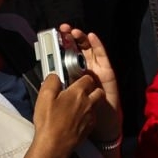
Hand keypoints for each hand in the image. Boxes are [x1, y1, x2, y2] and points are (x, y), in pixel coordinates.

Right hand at [29, 68, 105, 157]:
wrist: (55, 144)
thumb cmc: (49, 122)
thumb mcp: (44, 96)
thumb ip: (51, 82)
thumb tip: (55, 76)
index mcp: (78, 93)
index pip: (87, 78)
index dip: (81, 77)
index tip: (73, 80)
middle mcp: (89, 103)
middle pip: (98, 90)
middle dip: (91, 89)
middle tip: (78, 91)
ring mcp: (91, 115)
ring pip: (97, 103)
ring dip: (90, 101)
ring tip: (77, 104)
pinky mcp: (90, 126)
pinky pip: (93, 116)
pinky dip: (88, 114)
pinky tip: (76, 117)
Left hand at [55, 24, 121, 144]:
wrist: (99, 128)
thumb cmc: (78, 117)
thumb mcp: (59, 102)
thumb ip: (54, 87)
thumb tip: (49, 74)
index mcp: (69, 78)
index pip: (63, 58)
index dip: (59, 47)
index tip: (52, 38)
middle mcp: (82, 73)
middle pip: (76, 51)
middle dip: (70, 39)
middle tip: (62, 29)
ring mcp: (96, 72)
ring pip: (89, 52)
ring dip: (83, 39)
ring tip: (74, 31)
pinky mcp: (107, 74)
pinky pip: (103, 58)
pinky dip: (98, 46)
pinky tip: (92, 37)